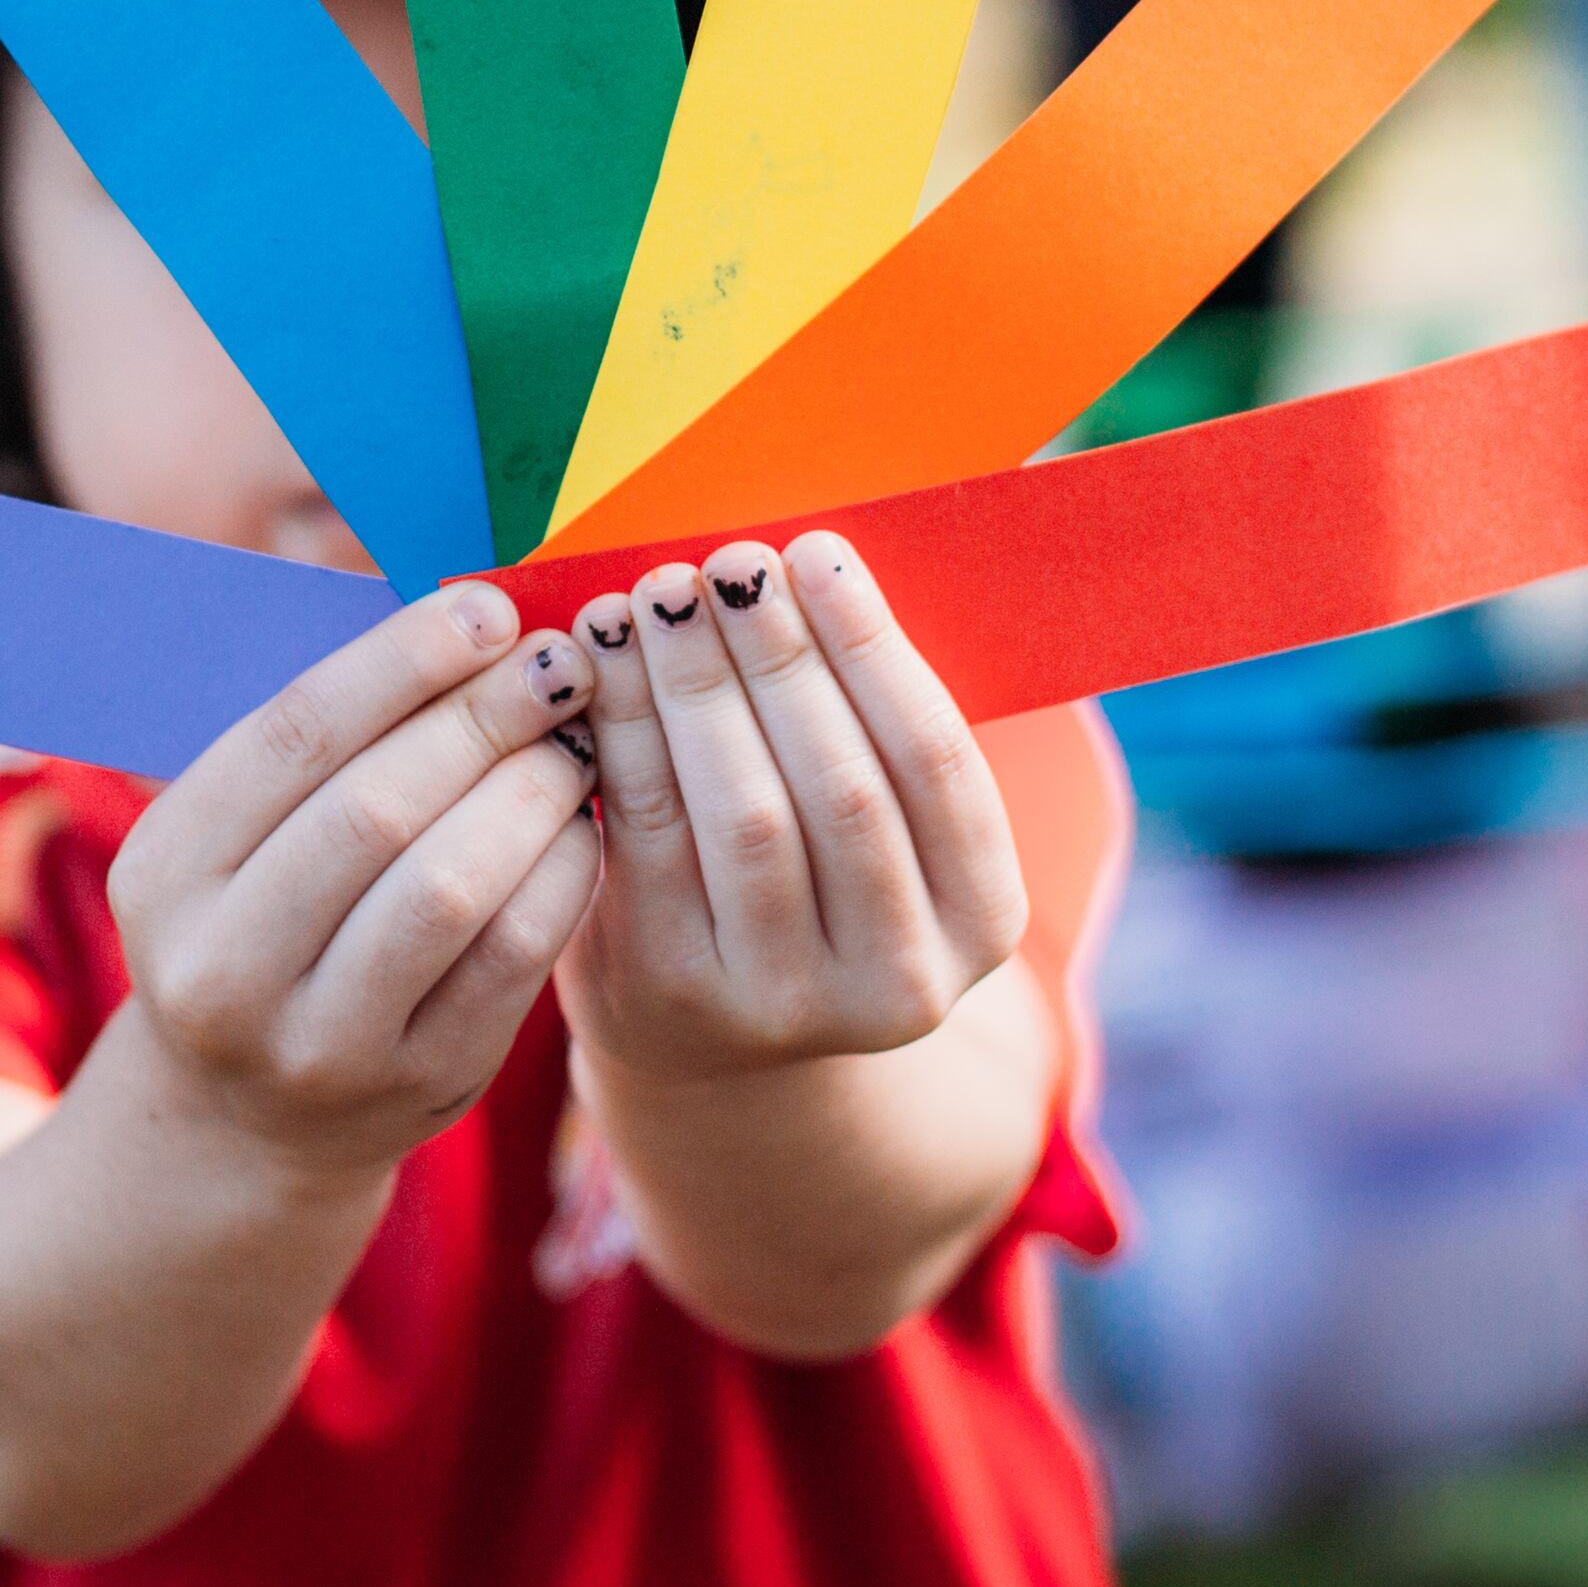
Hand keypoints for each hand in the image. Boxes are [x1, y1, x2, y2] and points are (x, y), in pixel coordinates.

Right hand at [104, 580, 602, 1181]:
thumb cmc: (265, 922)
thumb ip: (326, 742)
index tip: (491, 610)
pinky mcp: (421, 1087)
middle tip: (559, 663)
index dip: (405, 661)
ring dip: (531, 793)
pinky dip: (561, 873)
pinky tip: (580, 824)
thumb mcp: (240, 840)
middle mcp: (224, 969)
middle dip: (484, 718)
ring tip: (574, 740)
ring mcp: (322, 1044)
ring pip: (450, 890)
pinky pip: (513, 959)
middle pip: (376, 809)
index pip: (294, 735)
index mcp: (166, 873)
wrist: (253, 1118)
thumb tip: (469, 618)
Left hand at [560, 534, 1028, 1085]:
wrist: (710, 1034)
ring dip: (697, 683)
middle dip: (779, 655)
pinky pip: (650, 834)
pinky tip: (605, 656)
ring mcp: (785, 1002)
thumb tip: (815, 556)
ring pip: (743, 812)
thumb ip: (871, 713)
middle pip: (841, 785)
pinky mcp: (675, 990)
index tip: (816, 552)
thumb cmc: (807, 874)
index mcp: (982, 919)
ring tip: (661, 592)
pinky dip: (626, 729)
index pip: (936, 760)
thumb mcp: (878, 821)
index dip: (873, 648)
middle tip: (730, 563)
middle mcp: (901, 983)